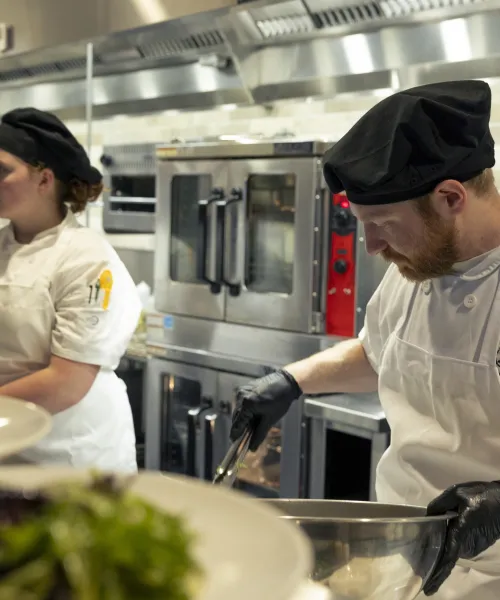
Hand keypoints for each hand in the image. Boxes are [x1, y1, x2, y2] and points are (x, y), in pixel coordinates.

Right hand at [229, 370, 301, 451]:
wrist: (285, 382)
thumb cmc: (280, 401)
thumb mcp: (270, 420)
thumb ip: (259, 435)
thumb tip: (252, 448)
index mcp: (247, 404)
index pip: (237, 424)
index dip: (236, 435)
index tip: (234, 443)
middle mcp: (241, 396)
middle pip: (236, 417)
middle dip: (241, 427)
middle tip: (246, 437)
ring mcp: (241, 391)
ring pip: (238, 410)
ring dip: (243, 418)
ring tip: (253, 424)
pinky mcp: (244, 388)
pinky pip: (241, 403)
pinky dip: (246, 410)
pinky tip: (254, 414)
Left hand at [423, 481, 499, 595]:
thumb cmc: (482, 496)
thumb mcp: (457, 493)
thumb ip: (439, 504)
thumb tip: (428, 515)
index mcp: (462, 531)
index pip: (448, 556)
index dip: (438, 572)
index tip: (428, 588)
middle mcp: (468, 544)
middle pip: (447, 557)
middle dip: (433, 564)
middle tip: (415, 568)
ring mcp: (474, 547)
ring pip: (452, 552)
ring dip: (440, 553)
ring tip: (422, 553)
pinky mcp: (477, 545)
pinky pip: (458, 547)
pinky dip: (448, 546)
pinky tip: (438, 540)